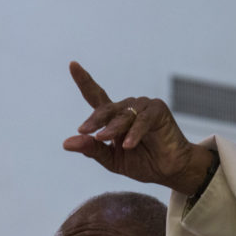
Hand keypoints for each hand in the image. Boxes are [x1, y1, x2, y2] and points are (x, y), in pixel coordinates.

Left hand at [62, 62, 215, 195]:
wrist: (169, 171)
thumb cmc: (141, 163)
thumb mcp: (112, 159)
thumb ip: (91, 149)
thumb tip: (66, 143)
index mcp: (113, 117)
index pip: (96, 96)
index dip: (84, 81)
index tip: (72, 64)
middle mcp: (127, 108)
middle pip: (105, 109)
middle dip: (94, 120)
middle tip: (82, 130)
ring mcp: (143, 106)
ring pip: (122, 116)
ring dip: (112, 128)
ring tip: (103, 139)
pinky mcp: (158, 110)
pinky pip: (142, 120)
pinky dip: (134, 133)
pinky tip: (128, 145)